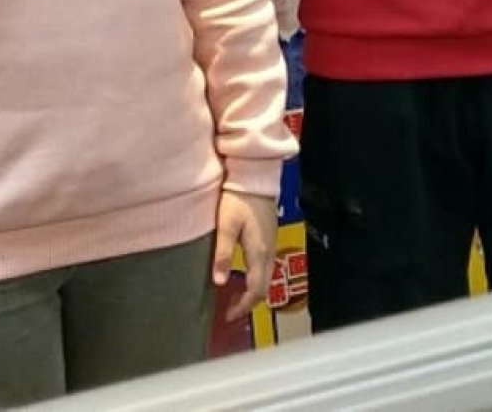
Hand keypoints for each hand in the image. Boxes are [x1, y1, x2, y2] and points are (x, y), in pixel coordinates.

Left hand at [213, 188, 277, 320]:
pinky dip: (255, 277)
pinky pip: (266, 265)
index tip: (229, 316)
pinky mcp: (270, 235)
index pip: (256, 290)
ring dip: (252, 290)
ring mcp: (272, 243)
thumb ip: (223, 254)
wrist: (256, 174)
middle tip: (230, 309)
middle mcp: (269, 251)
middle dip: (248, 302)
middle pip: (264, 287)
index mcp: (259, 252)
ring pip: (266, 276)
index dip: (243, 307)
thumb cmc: (239, 197)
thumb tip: (220, 282)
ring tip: (233, 294)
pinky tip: (242, 273)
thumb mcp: (226, 225)